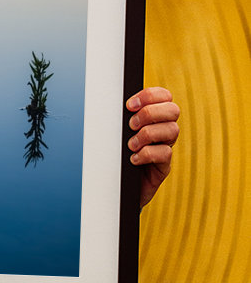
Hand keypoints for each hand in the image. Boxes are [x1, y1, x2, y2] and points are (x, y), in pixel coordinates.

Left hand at [126, 86, 179, 207]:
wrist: (116, 186)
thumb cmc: (115, 155)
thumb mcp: (117, 132)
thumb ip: (121, 117)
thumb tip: (110, 101)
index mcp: (153, 117)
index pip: (164, 96)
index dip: (150, 95)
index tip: (129, 105)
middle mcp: (163, 130)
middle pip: (173, 110)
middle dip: (150, 113)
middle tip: (131, 125)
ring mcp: (165, 147)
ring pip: (172, 130)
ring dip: (147, 134)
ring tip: (131, 145)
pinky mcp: (164, 166)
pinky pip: (165, 153)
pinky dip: (147, 154)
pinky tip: (133, 159)